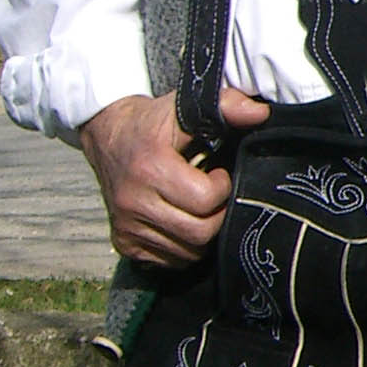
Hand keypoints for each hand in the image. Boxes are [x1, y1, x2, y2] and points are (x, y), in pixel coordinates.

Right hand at [81, 87, 268, 265]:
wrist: (107, 135)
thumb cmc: (151, 123)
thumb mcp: (185, 105)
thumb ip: (226, 105)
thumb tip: (260, 114)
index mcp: (150, 168)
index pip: (205, 200)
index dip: (222, 189)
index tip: (219, 175)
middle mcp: (133, 202)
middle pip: (199, 233)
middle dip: (217, 216)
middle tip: (213, 196)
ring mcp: (126, 226)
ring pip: (186, 252)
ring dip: (202, 233)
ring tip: (197, 207)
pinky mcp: (122, 242)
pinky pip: (168, 260)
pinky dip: (183, 247)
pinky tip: (181, 221)